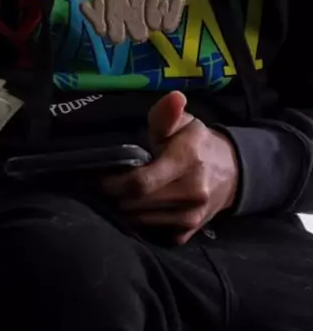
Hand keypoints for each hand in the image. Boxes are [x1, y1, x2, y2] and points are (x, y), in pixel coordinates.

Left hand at [101, 91, 238, 243]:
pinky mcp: (189, 232)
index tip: (98, 177)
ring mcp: (191, 216)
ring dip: (124, 210)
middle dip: (115, 196)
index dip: (114, 183)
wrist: (231, 172)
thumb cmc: (197, 143)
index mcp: (186, 161)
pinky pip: (155, 233)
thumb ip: (168, 114)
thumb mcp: (184, 122)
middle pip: (137, 204)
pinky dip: (141, 223)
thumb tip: (175, 97)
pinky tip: (136, 208)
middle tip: (102, 187)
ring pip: (142, 221)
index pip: (141, 182)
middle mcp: (191, 192)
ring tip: (116, 196)